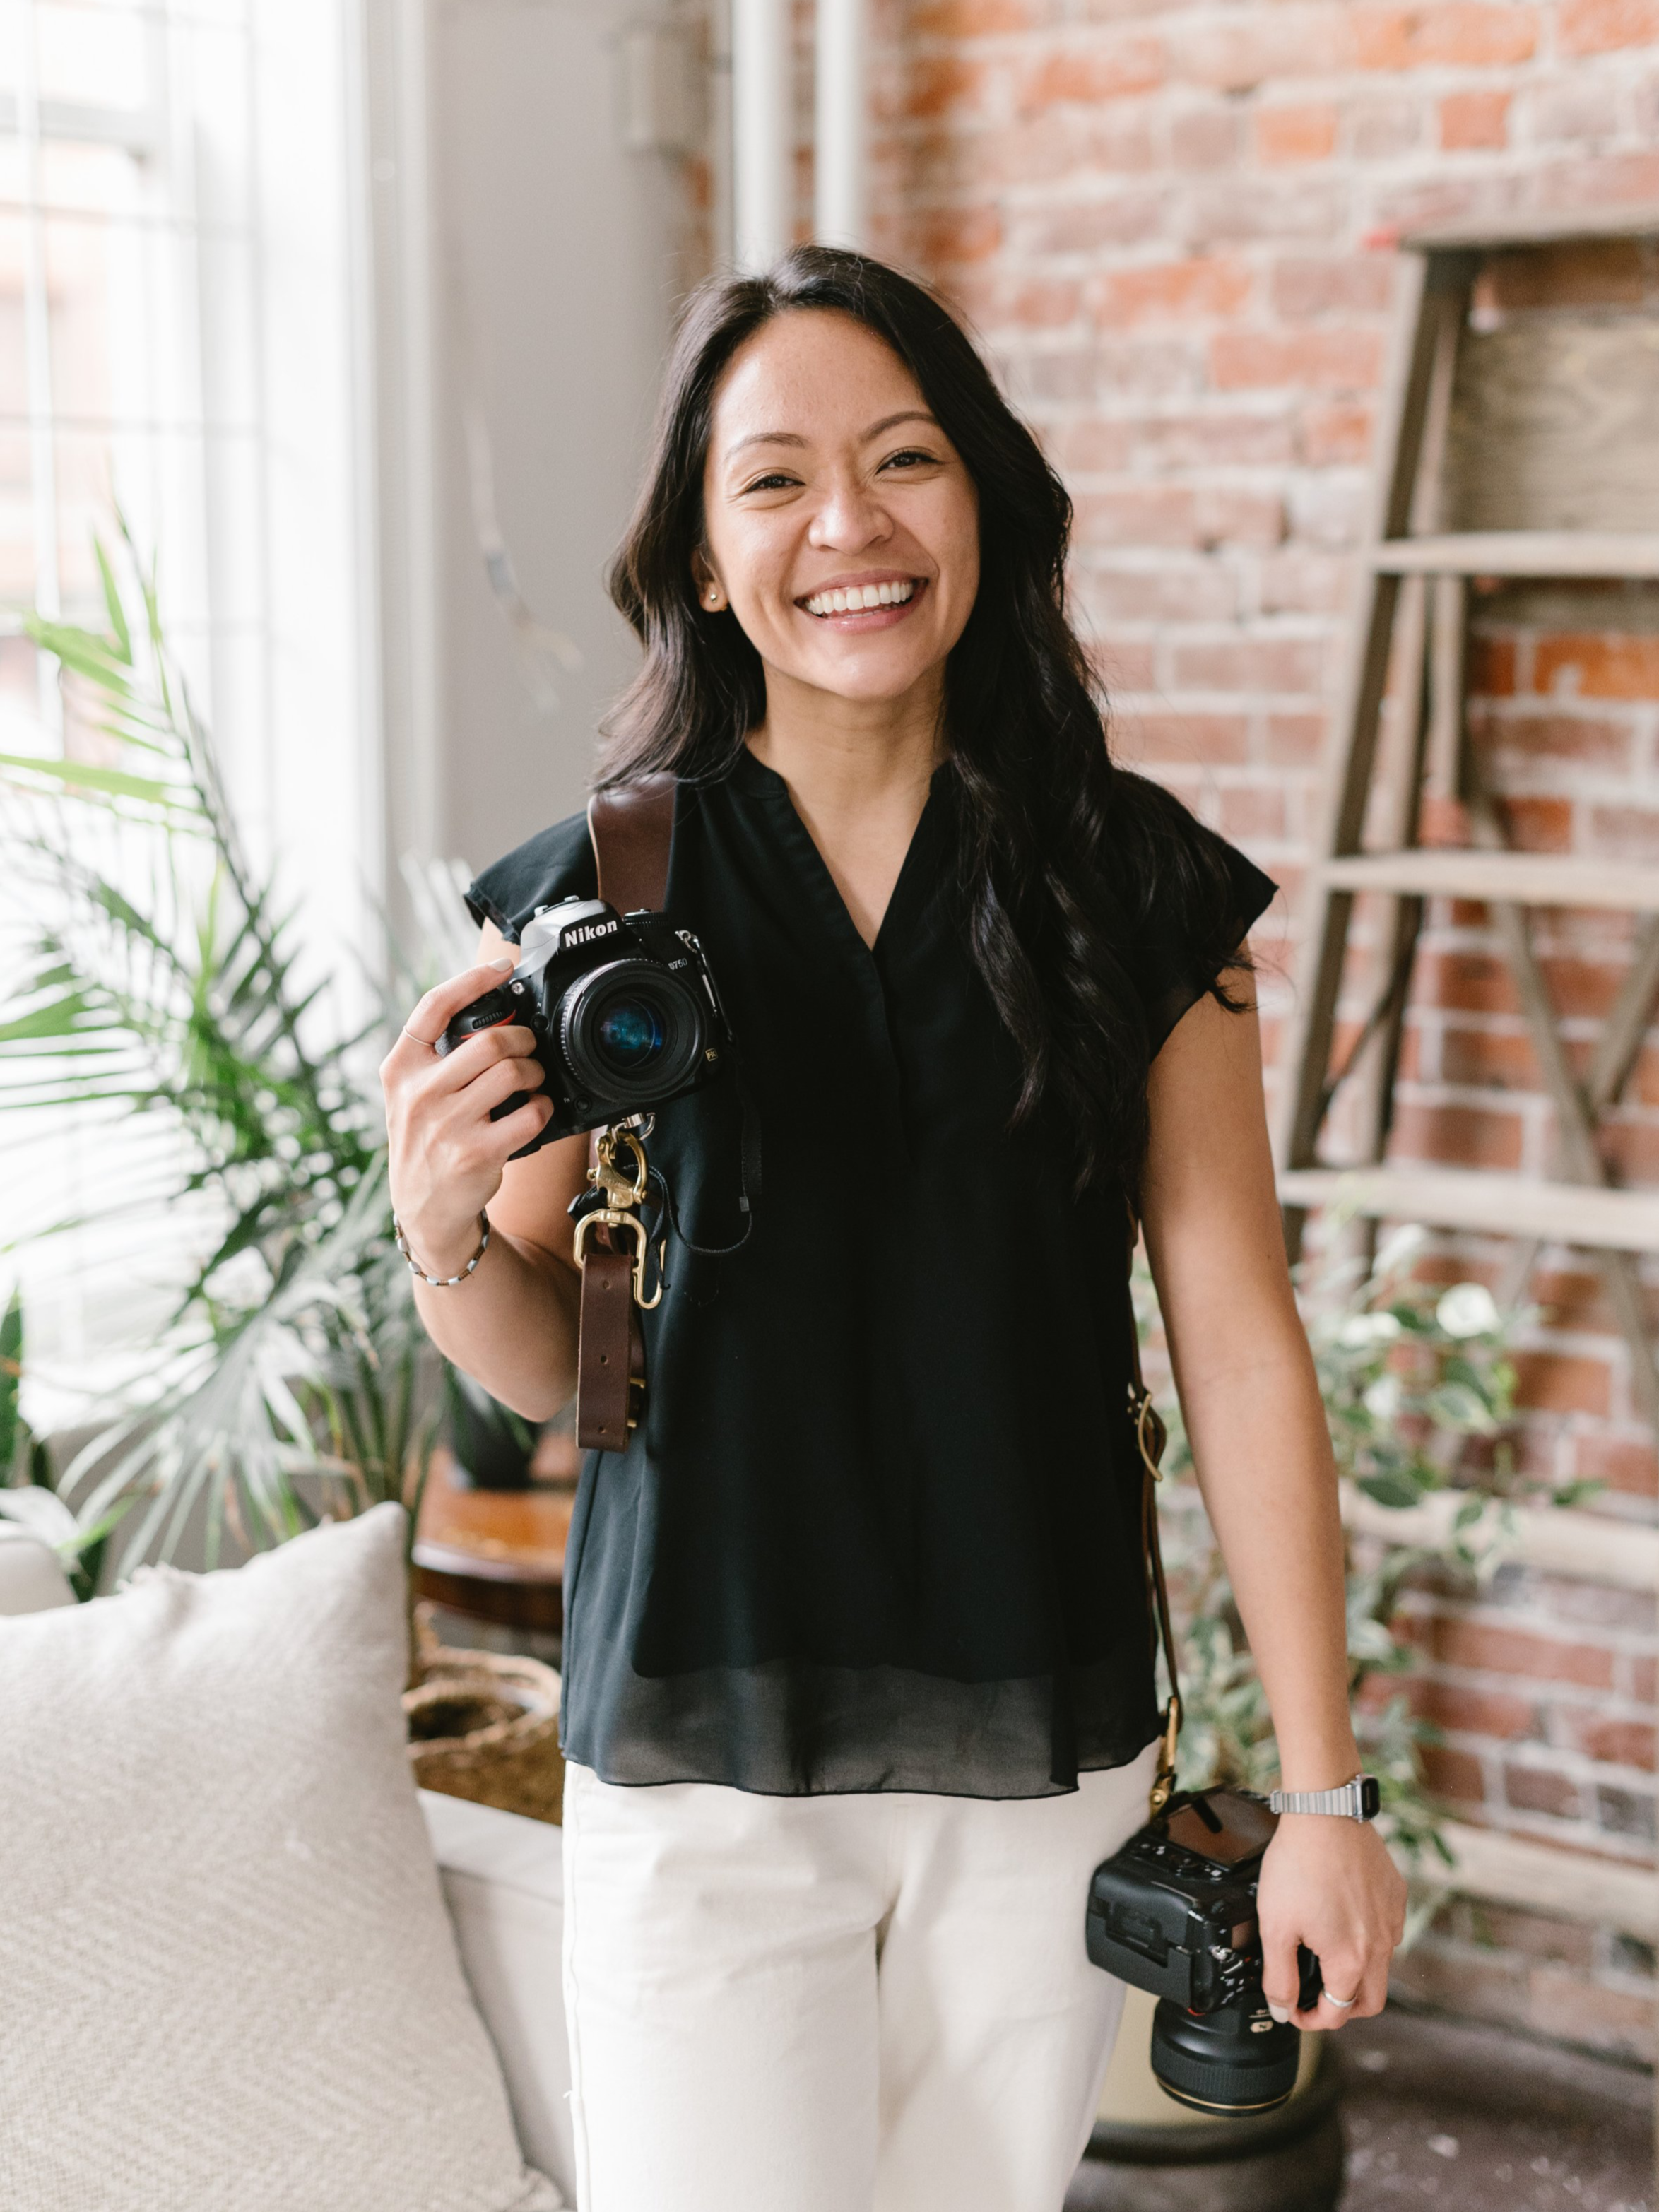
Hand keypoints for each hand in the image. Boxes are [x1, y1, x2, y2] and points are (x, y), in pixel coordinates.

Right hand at [380, 959, 553, 1273]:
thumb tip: (490, 1017)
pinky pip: (528, 1114)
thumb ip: (435, 1058)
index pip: (433, 1007)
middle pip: (488, 1040)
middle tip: (527, 1049)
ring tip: (533, 1081)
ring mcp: (447, 1125)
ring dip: (535, 1073)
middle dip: (521, 1039)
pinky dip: (543, 1108)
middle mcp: (419, 1094)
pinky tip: (536, 1111)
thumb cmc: (424, 1142)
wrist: (423, 1210)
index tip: (500, 968)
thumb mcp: (409, 1095)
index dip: (472, 980)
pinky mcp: (476, 1153)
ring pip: (512, 1073)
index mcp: (400, 1069)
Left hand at [1255, 1814, 1405, 2030]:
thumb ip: (1279, 1976)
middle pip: (1370, 2002)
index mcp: (1351, 1961)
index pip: (1337, 2014)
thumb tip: (1282, 2009)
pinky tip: (1342, 1920)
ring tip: (1325, 1956)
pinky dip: (1368, 1940)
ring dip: (1357, 1974)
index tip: (1294, 2010)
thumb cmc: (1299, 1865)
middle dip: (1343, 2010)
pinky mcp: (1395, 1895)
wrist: (1324, 1814)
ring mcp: (1392, 1919)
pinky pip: (1388, 1931)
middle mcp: (1381, 1946)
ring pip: (1382, 1966)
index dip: (1311, 2020)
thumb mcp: (1275, 1927)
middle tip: (1316, 1999)